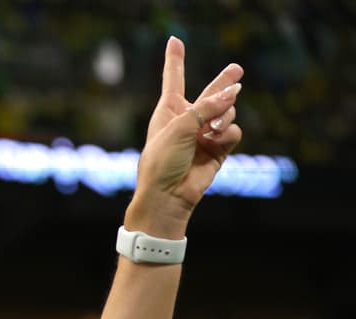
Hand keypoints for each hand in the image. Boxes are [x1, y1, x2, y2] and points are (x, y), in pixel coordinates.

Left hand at [126, 37, 243, 237]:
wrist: (168, 196)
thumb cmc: (162, 161)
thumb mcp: (179, 127)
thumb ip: (207, 107)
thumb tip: (234, 92)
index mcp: (168, 111)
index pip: (173, 80)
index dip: (175, 60)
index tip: (174, 40)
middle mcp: (188, 120)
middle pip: (210, 93)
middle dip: (224, 82)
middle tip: (237, 70)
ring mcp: (204, 134)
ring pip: (227, 111)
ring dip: (224, 115)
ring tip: (212, 129)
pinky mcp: (218, 149)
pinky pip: (232, 131)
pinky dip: (228, 134)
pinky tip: (218, 140)